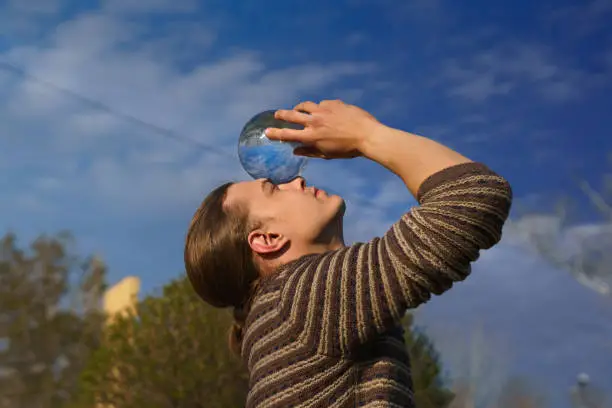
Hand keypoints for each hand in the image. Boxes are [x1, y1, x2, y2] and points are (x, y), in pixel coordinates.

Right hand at [265, 99, 381, 158]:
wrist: (367, 135)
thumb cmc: (348, 149)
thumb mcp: (327, 154)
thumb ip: (310, 151)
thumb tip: (295, 150)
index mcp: (312, 137)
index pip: (288, 134)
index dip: (275, 133)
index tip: (267, 132)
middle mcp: (314, 121)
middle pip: (291, 115)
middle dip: (281, 114)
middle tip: (277, 115)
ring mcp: (323, 110)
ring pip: (305, 105)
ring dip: (299, 108)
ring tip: (298, 109)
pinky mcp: (333, 103)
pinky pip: (322, 104)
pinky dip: (321, 108)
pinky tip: (327, 112)